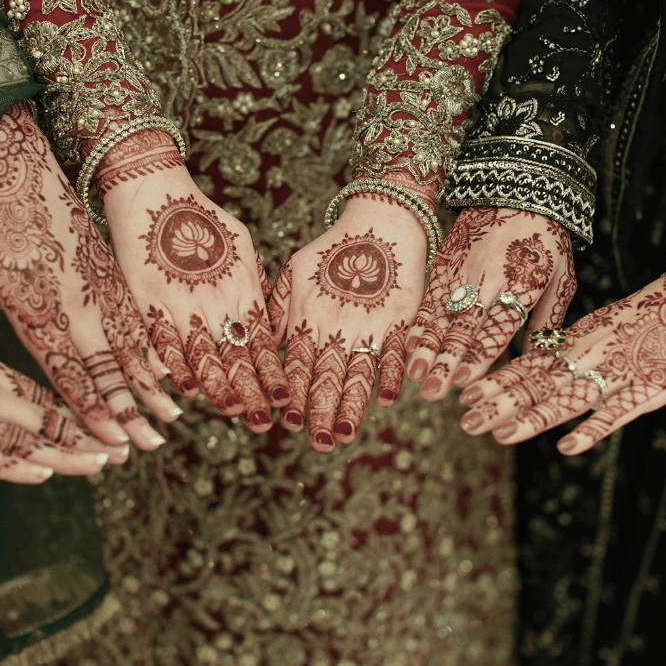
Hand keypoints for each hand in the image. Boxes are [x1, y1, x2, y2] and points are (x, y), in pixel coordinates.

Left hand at [0, 104, 179, 449]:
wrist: (28, 172)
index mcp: (44, 315)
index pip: (72, 377)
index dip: (92, 413)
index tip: (112, 443)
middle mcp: (79, 309)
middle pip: (109, 373)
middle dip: (131, 413)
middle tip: (153, 447)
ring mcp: (100, 292)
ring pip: (130, 350)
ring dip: (150, 386)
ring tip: (173, 416)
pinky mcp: (110, 274)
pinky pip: (136, 320)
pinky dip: (151, 348)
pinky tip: (165, 366)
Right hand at [98, 131, 287, 432]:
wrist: (154, 193)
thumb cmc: (203, 217)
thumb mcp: (241, 245)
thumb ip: (254, 285)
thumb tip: (265, 320)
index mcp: (241, 286)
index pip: (261, 340)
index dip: (271, 372)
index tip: (282, 399)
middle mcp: (215, 299)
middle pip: (235, 356)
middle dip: (250, 391)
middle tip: (262, 421)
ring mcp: (180, 301)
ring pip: (202, 355)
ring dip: (217, 387)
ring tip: (231, 410)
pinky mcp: (147, 301)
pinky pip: (162, 342)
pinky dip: (174, 367)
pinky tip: (184, 389)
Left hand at [266, 195, 426, 450]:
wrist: (379, 221)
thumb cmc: (331, 249)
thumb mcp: (294, 273)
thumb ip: (279, 311)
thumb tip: (265, 346)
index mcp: (308, 315)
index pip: (298, 364)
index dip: (293, 396)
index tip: (289, 425)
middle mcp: (337, 323)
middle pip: (326, 375)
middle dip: (320, 413)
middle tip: (317, 444)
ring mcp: (370, 321)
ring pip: (358, 372)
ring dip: (351, 407)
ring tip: (343, 436)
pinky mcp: (400, 317)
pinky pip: (395, 352)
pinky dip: (391, 376)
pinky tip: (387, 401)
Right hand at [406, 207, 574, 399]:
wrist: (517, 191)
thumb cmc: (545, 240)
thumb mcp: (561, 279)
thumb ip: (548, 321)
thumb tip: (539, 358)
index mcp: (520, 286)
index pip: (496, 328)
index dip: (479, 356)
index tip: (464, 383)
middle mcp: (487, 281)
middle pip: (464, 329)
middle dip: (447, 363)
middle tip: (434, 392)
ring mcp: (462, 272)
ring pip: (442, 316)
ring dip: (428, 349)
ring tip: (416, 375)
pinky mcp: (445, 263)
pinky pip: (430, 298)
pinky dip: (419, 323)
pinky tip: (410, 344)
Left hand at [456, 272, 665, 454]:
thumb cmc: (638, 320)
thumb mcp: (592, 329)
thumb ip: (561, 350)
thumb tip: (526, 365)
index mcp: (573, 345)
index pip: (526, 366)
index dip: (496, 382)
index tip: (465, 395)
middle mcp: (586, 360)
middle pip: (538, 385)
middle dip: (500, 405)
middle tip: (467, 423)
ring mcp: (614, 376)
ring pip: (567, 400)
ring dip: (533, 419)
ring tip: (501, 435)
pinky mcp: (646, 392)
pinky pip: (616, 413)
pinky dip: (592, 430)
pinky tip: (567, 447)